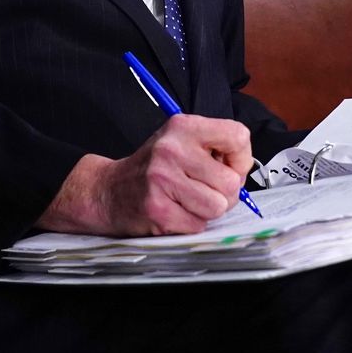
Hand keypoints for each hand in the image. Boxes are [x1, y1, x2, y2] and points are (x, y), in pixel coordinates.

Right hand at [36, 115, 251, 236]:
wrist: (109, 191)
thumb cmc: (154, 168)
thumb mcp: (181, 143)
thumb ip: (215, 149)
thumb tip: (242, 171)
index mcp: (183, 127)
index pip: (238, 136)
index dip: (240, 159)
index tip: (227, 166)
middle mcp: (172, 149)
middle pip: (230, 181)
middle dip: (223, 193)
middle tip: (203, 189)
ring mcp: (162, 180)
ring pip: (217, 206)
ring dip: (206, 210)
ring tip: (186, 200)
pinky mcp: (157, 209)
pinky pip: (198, 225)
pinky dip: (190, 224)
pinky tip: (173, 211)